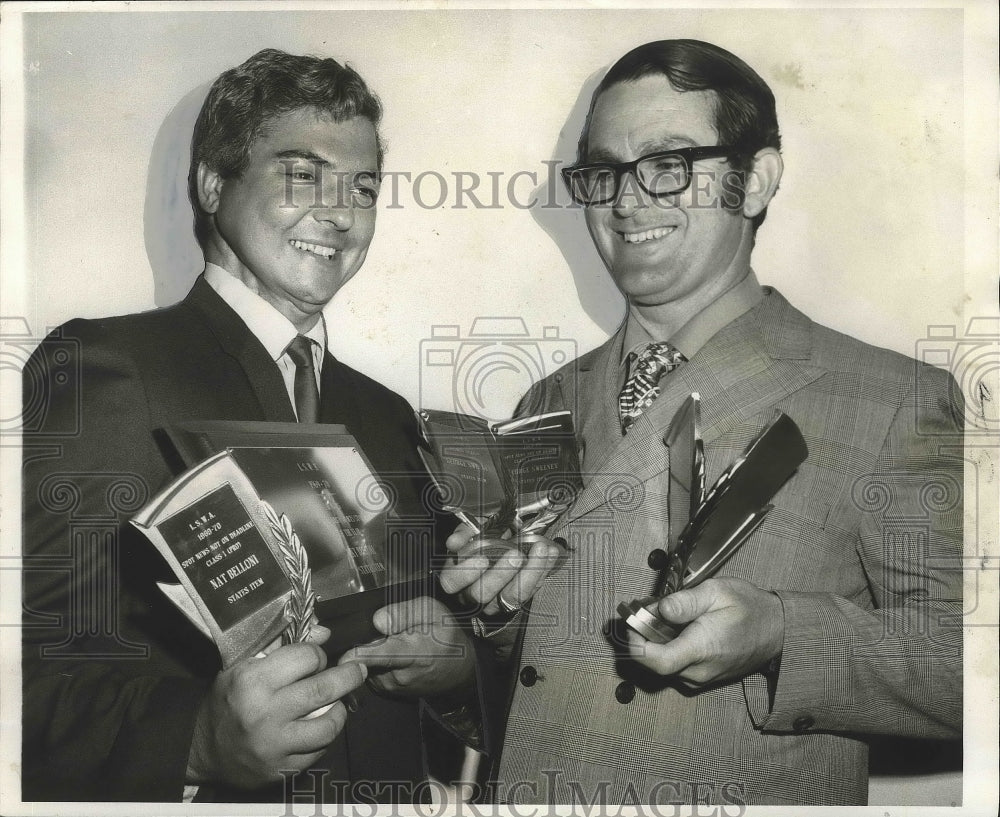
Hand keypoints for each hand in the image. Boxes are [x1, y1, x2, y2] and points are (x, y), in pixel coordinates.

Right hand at [186, 643, 366, 788]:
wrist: (202, 750)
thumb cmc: (228, 700)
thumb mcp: (245, 665)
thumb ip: (284, 645)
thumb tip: (325, 633)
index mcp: (252, 680)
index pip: (306, 657)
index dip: (317, 655)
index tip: (317, 658)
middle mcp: (263, 713)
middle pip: (324, 689)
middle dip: (349, 676)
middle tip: (358, 671)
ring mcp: (273, 745)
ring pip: (329, 725)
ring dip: (340, 710)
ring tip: (338, 703)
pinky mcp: (280, 770)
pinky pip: (318, 752)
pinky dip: (324, 738)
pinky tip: (319, 728)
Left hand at [338, 596, 474, 698]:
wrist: (459, 673)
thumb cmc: (447, 637)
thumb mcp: (434, 612)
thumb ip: (404, 613)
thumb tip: (377, 620)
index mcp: (412, 654)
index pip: (379, 656)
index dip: (357, 655)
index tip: (340, 654)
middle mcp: (397, 675)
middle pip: (364, 658)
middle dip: (359, 643)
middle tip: (371, 630)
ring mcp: (389, 686)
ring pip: (365, 664)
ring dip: (367, 652)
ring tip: (385, 640)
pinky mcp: (385, 691)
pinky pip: (369, 671)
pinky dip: (372, 661)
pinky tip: (386, 653)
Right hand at [438, 523, 563, 615]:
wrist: (501, 542)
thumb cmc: (481, 539)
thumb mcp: (470, 531)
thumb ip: (463, 533)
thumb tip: (453, 543)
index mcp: (456, 577)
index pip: (452, 583)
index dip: (465, 573)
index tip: (482, 558)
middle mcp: (473, 594)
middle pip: (482, 594)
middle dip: (500, 574)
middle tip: (515, 554)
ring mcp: (497, 600)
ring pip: (511, 597)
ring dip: (529, 573)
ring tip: (540, 550)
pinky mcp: (519, 598)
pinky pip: (531, 590)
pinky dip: (543, 569)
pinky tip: (550, 552)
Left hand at [626, 577, 783, 687]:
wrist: (777, 630)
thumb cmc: (748, 608)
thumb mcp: (717, 591)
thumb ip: (686, 601)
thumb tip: (660, 609)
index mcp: (702, 648)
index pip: (657, 662)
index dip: (635, 645)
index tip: (630, 623)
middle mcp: (699, 670)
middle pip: (655, 662)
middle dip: (644, 636)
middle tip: (647, 609)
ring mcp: (701, 678)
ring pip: (664, 664)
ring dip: (657, 641)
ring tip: (666, 615)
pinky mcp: (703, 678)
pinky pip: (676, 666)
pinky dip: (670, 647)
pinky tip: (678, 628)